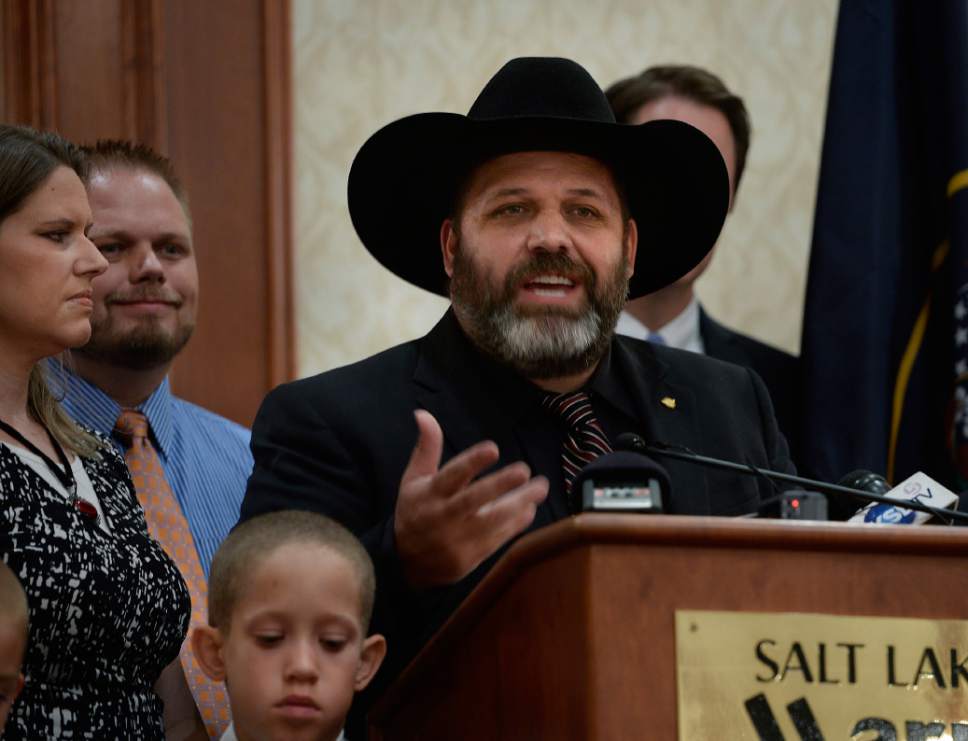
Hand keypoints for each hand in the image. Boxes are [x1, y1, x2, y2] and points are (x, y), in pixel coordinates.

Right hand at [394, 410, 548, 588]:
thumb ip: (426, 447)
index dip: (472, 462)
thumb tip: (423, 414)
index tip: (493, 449)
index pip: (452, 475)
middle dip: (501, 484)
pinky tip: (530, 509)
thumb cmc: (414, 511)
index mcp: (430, 493)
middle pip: (474, 499)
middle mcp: (443, 516)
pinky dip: (515, 524)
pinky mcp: (469, 558)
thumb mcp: (414, 479)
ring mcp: (457, 539)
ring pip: (492, 521)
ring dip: (519, 504)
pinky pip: (497, 540)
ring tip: (540, 487)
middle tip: (524, 470)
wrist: (406, 562)